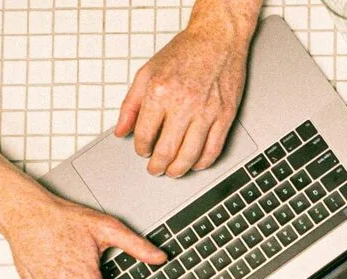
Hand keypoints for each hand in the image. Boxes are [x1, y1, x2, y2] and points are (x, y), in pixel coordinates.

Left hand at [115, 24, 249, 177]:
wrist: (218, 39)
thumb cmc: (185, 52)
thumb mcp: (147, 72)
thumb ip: (131, 104)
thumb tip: (121, 131)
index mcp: (160, 92)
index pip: (144, 134)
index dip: (141, 148)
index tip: (143, 151)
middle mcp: (183, 104)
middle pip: (167, 150)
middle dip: (158, 166)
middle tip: (155, 169)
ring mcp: (207, 112)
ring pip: (190, 155)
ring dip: (179, 169)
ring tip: (173, 172)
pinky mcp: (225, 115)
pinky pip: (214, 149)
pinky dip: (204, 162)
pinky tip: (196, 164)